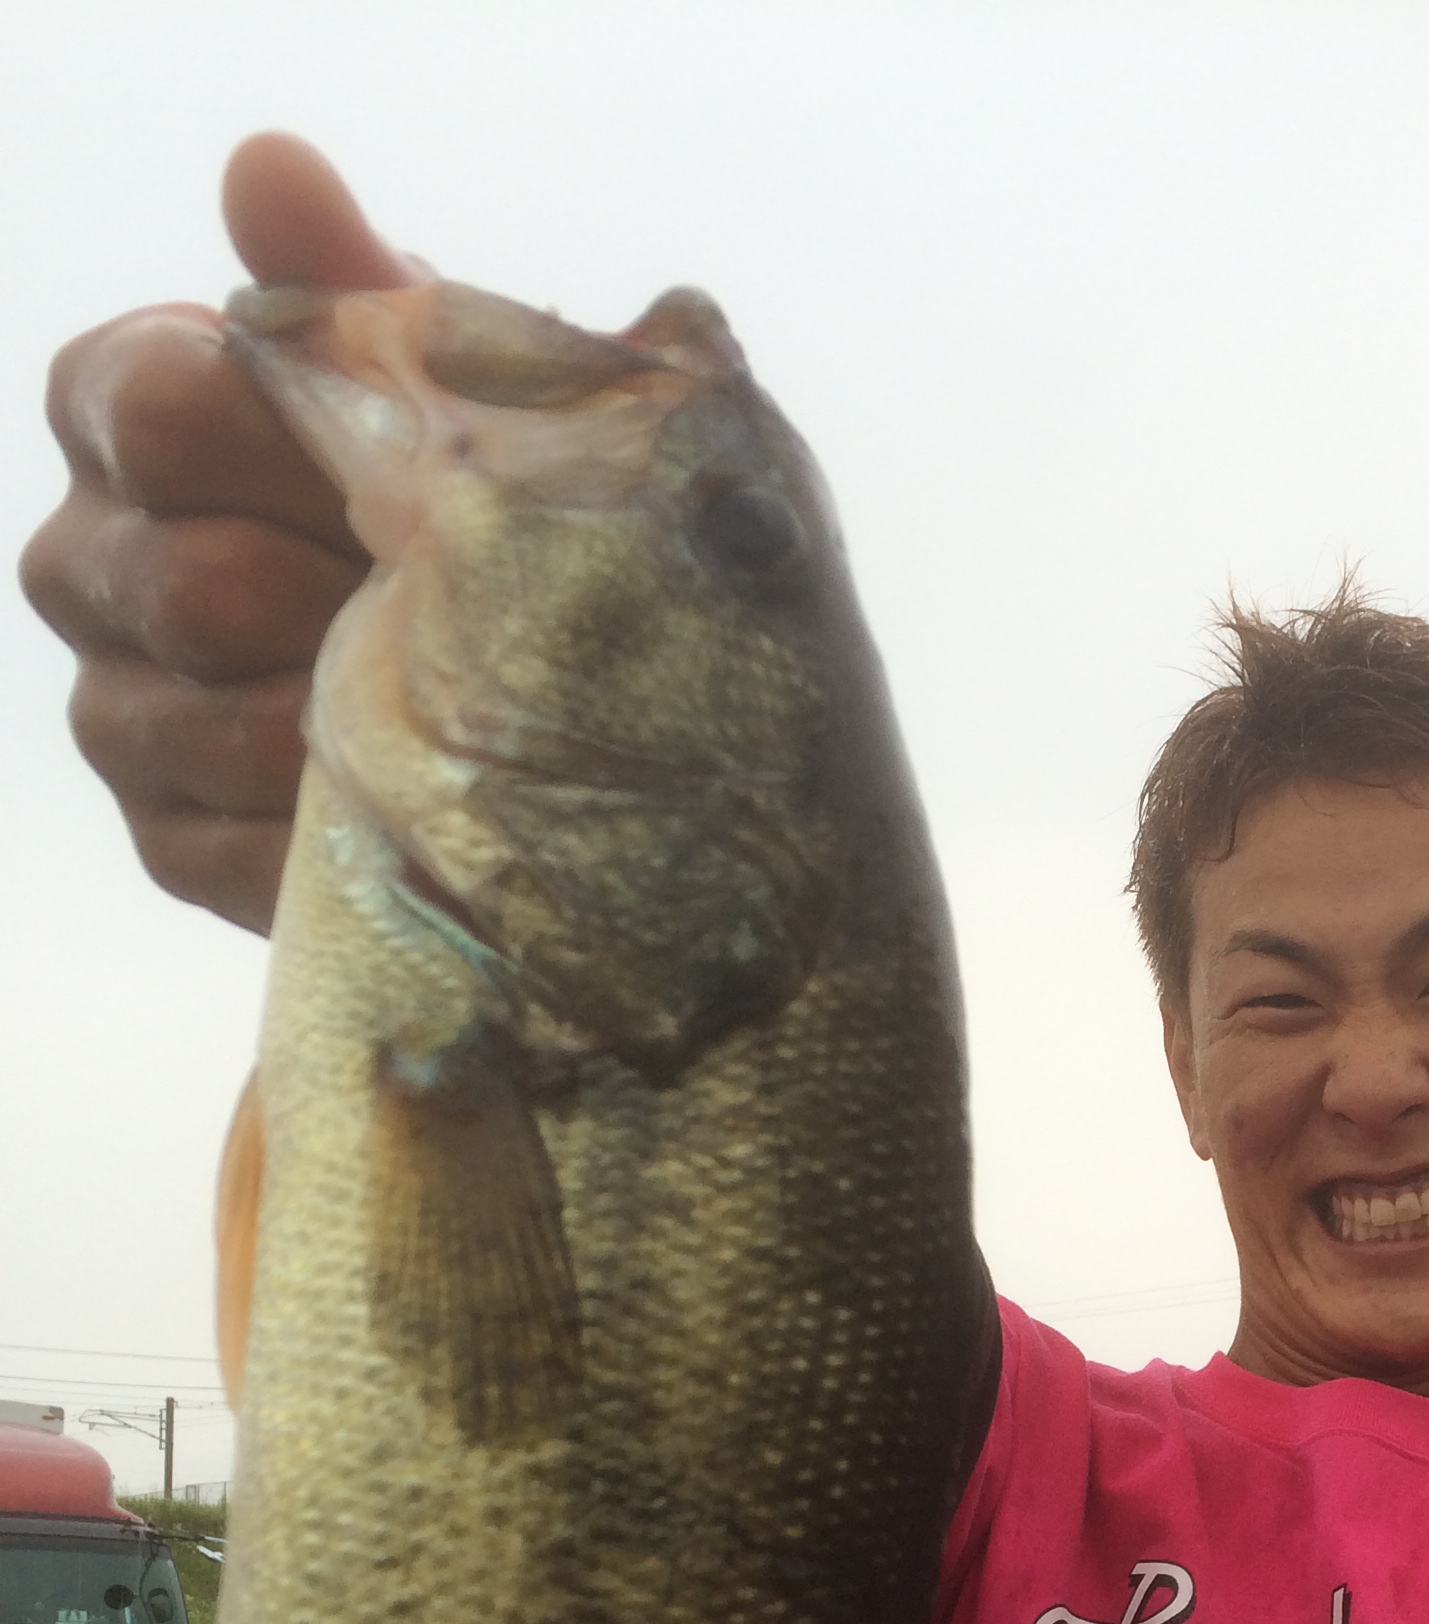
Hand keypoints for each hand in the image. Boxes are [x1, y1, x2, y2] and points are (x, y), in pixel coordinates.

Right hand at [18, 134, 410, 934]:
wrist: (542, 697)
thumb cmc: (479, 507)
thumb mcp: (447, 394)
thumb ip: (353, 286)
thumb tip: (270, 167)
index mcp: (127, 407)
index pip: (163, 410)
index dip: (301, 451)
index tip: (416, 482)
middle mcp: (83, 557)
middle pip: (193, 584)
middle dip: (355, 605)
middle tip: (476, 618)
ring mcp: (112, 712)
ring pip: (214, 723)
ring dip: (363, 725)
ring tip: (467, 712)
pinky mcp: (165, 841)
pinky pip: (236, 848)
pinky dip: (349, 828)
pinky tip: (427, 808)